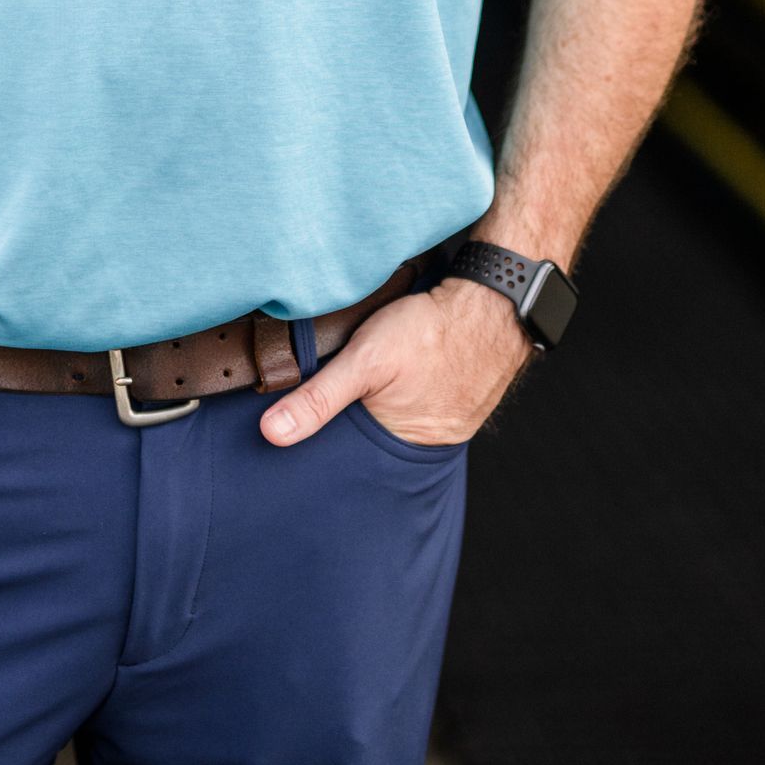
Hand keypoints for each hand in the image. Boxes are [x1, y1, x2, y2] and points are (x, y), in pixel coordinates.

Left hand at [257, 280, 530, 450]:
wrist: (493, 301)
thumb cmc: (430, 330)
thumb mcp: (364, 360)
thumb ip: (319, 398)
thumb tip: (271, 434)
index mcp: (402, 447)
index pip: (354, 462)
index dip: (331, 449)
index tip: (302, 439)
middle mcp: (429, 443)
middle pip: (376, 443)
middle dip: (353, 428)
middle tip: (336, 401)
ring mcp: (450, 420)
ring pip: (399, 422)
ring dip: (381, 408)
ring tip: (368, 385)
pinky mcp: (460, 397)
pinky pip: (424, 403)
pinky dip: (407, 393)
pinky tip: (401, 374)